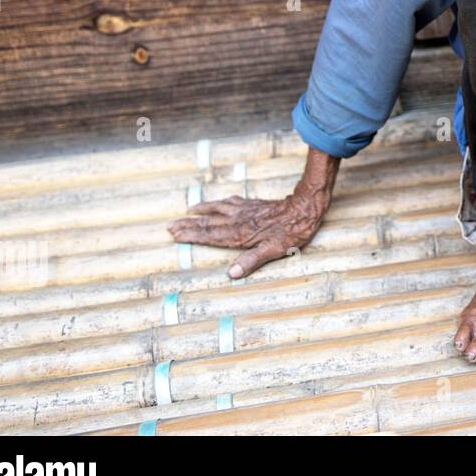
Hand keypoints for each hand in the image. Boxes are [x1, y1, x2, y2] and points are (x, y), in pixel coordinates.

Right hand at [168, 148, 338, 277]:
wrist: (305, 208)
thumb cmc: (291, 232)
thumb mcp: (274, 251)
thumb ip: (251, 261)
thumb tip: (231, 273)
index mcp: (240, 234)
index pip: (210, 235)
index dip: (192, 235)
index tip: (175, 234)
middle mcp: (239, 221)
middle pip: (209, 222)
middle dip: (189, 225)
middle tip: (170, 226)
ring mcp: (245, 210)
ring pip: (218, 209)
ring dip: (202, 210)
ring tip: (187, 211)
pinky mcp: (254, 204)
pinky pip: (231, 202)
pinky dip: (219, 202)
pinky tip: (217, 202)